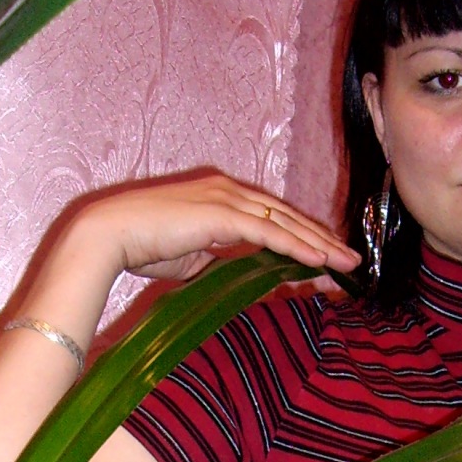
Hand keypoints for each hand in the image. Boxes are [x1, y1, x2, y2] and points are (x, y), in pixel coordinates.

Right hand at [83, 172, 360, 282]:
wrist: (110, 234)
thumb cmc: (141, 247)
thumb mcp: (191, 255)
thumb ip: (218, 256)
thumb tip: (238, 270)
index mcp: (222, 197)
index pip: (273, 216)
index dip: (302, 234)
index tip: (327, 252)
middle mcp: (229, 191)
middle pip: (287, 215)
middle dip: (322, 237)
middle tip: (351, 258)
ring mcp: (226, 199)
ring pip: (285, 222)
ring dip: (319, 243)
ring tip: (346, 262)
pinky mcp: (222, 215)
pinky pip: (269, 233)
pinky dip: (296, 245)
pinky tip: (319, 259)